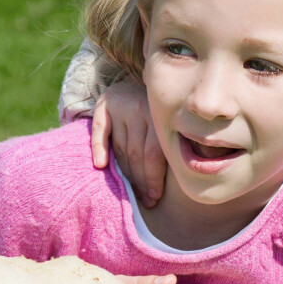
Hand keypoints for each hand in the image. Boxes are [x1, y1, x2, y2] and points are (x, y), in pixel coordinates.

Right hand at [91, 78, 165, 206]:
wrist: (135, 83)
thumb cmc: (157, 112)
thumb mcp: (168, 123)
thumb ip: (169, 143)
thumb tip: (183, 177)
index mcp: (161, 115)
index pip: (155, 153)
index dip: (154, 178)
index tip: (155, 197)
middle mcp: (141, 108)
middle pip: (138, 153)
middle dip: (142, 181)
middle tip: (146, 201)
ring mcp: (121, 106)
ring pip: (121, 148)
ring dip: (126, 174)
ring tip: (132, 193)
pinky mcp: (103, 106)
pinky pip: (100, 131)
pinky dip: (100, 149)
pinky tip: (101, 166)